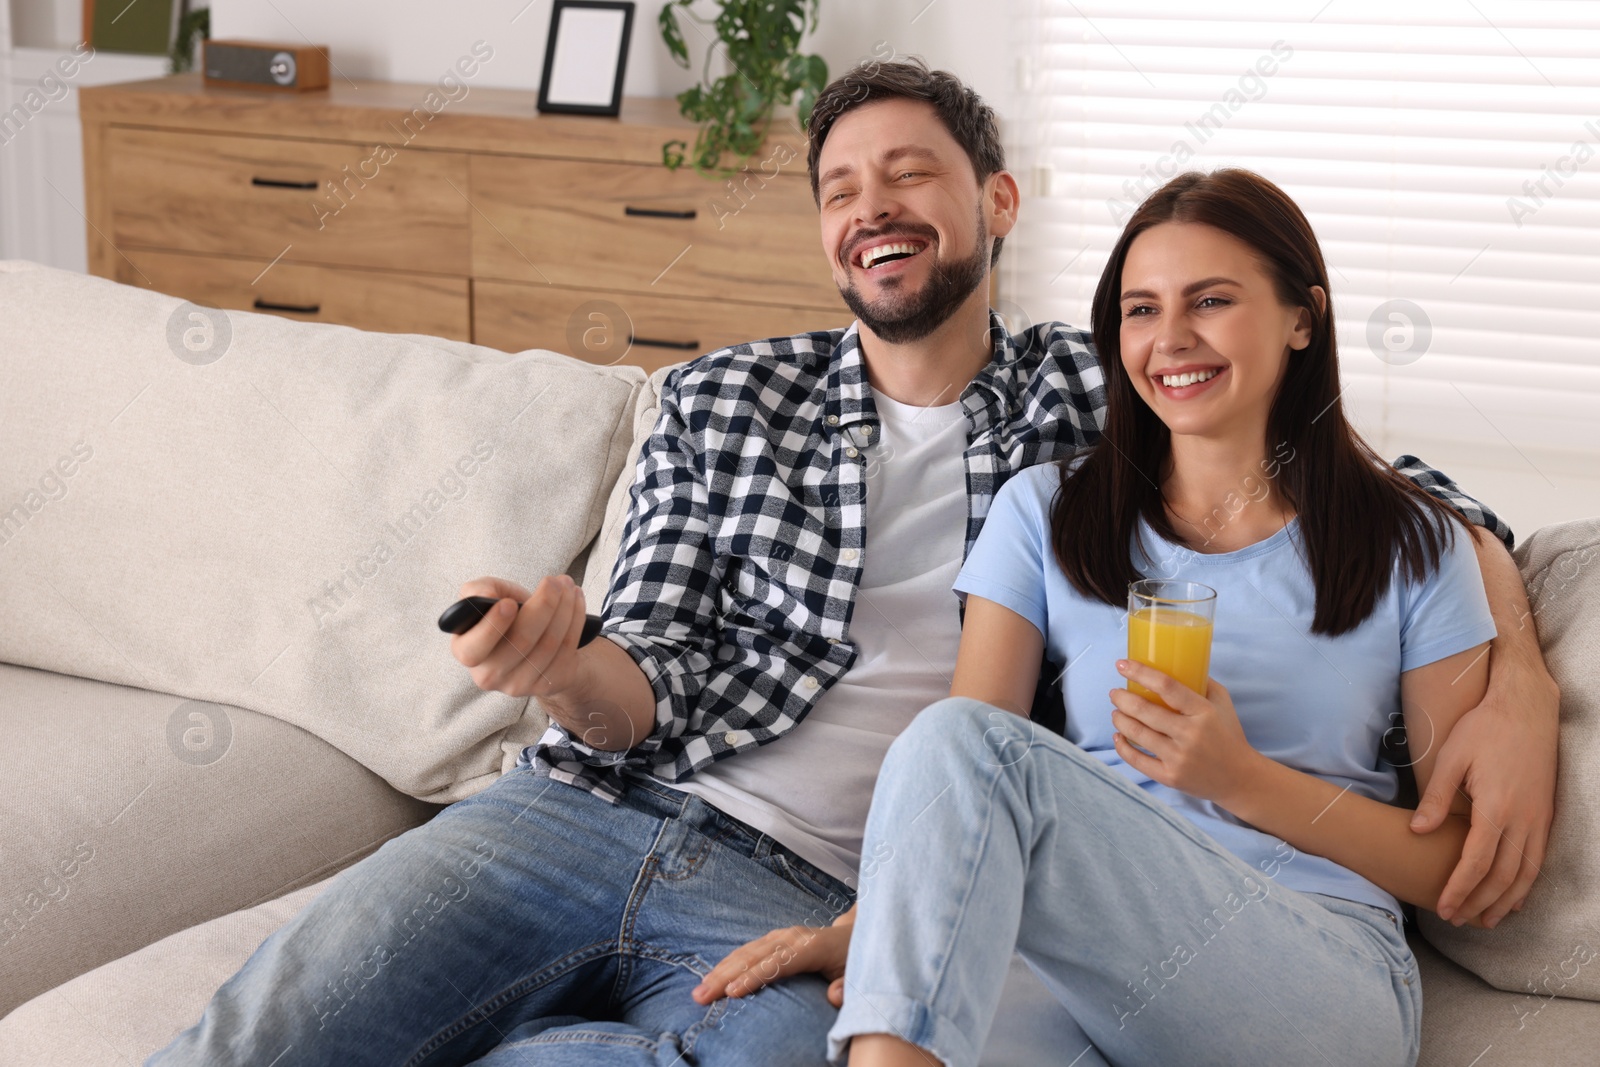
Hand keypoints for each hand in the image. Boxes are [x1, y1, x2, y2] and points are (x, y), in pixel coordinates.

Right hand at [449, 575, 589, 703]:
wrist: (535, 636)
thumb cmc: (506, 614)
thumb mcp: (487, 597)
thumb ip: (477, 590)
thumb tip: (485, 596)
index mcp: (466, 651)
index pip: (473, 649)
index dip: (492, 627)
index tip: (508, 604)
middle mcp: (489, 675)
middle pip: (521, 642)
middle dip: (543, 605)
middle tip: (553, 581)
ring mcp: (518, 684)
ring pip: (548, 644)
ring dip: (564, 608)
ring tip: (567, 585)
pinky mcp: (546, 685)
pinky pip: (566, 650)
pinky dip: (576, 619)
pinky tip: (576, 600)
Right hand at [691, 904, 856, 1008]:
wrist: (857, 935)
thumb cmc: (856, 960)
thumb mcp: (859, 974)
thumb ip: (848, 987)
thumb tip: (834, 996)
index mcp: (811, 947)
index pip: (777, 963)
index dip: (754, 977)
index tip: (732, 993)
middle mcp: (792, 937)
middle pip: (754, 956)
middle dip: (725, 976)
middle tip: (701, 996)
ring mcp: (781, 936)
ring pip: (746, 952)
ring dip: (720, 970)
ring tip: (699, 990)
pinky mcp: (775, 939)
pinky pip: (747, 951)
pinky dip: (728, 964)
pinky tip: (712, 978)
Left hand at [1110, 661, 1259, 806]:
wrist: (1240, 779)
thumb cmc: (1229, 735)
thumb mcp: (1223, 703)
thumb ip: (1202, 682)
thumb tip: (1175, 663)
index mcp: (1203, 712)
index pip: (1167, 686)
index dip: (1140, 672)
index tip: (1122, 665)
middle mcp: (1190, 734)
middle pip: (1144, 711)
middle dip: (1122, 698)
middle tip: (1115, 693)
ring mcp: (1179, 758)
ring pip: (1137, 734)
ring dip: (1120, 719)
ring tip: (1116, 712)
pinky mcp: (1170, 777)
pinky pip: (1137, 760)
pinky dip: (1122, 747)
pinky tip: (1118, 736)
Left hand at [1409, 666, 1557, 927]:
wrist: (1526, 708)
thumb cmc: (1483, 729)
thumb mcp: (1451, 758)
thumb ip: (1436, 798)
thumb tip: (1417, 832)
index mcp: (1496, 808)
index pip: (1476, 862)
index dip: (1459, 890)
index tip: (1443, 908)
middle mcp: (1523, 819)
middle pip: (1502, 876)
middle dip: (1479, 903)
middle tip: (1457, 921)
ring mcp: (1539, 819)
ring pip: (1526, 873)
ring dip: (1505, 900)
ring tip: (1484, 920)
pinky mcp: (1547, 814)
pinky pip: (1539, 859)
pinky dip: (1526, 883)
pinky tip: (1513, 895)